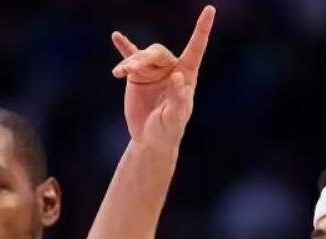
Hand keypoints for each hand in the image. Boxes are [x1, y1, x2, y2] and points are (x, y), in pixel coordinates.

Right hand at [111, 5, 214, 150]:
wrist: (149, 139)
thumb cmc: (168, 130)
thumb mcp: (174, 118)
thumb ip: (177, 98)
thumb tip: (177, 76)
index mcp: (186, 75)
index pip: (196, 49)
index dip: (202, 30)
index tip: (210, 10)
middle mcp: (170, 69)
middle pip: (157, 52)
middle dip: (144, 59)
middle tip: (130, 70)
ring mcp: (153, 71)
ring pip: (141, 56)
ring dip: (130, 62)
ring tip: (120, 72)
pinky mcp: (137, 76)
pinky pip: (130, 57)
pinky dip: (124, 48)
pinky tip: (116, 37)